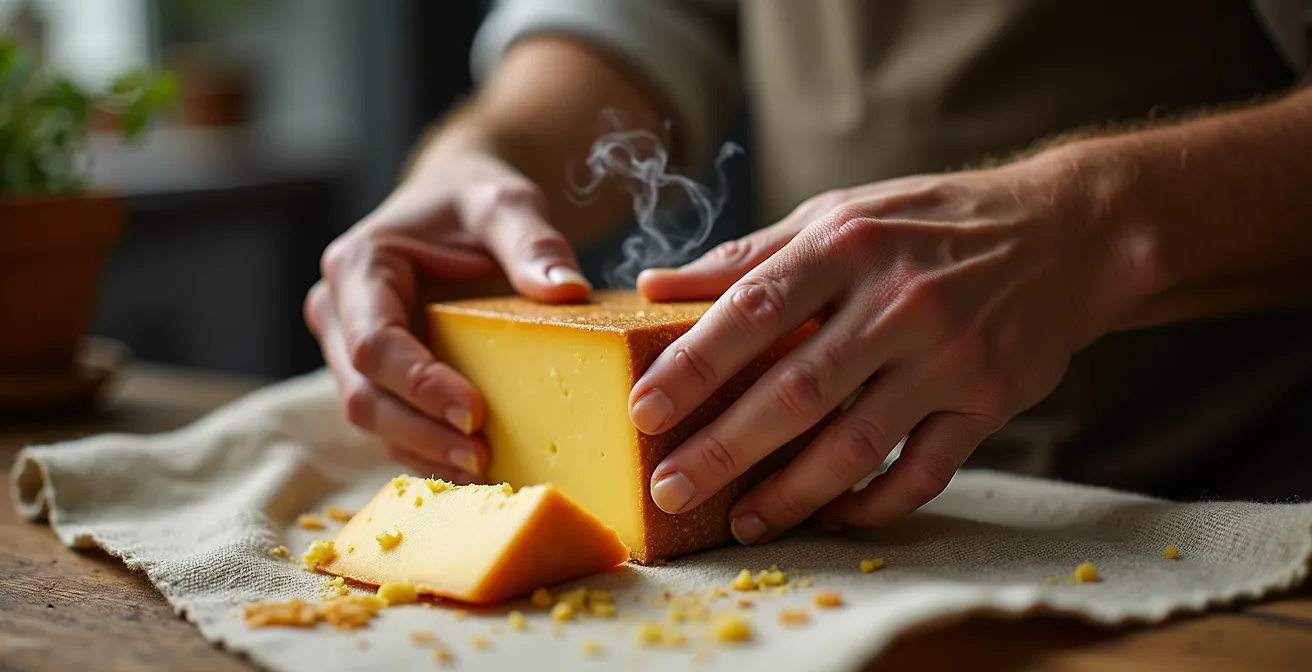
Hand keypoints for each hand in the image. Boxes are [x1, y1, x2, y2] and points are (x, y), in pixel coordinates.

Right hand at [305, 134, 591, 480]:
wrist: (460, 203)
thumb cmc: (476, 199)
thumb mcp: (506, 204)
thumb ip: (531, 242)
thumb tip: (568, 290)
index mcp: (358, 267)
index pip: (375, 344)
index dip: (420, 385)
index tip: (475, 413)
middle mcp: (339, 313)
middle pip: (363, 393)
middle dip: (421, 432)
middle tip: (484, 458)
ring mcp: (350, 349)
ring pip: (373, 419)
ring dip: (424, 452)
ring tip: (486, 473)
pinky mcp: (375, 376)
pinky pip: (393, 424)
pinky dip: (429, 451)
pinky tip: (477, 470)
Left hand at [630, 151, 1115, 542]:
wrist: (1065, 232)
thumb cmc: (928, 223)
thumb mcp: (839, 215)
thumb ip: (748, 254)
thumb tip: (656, 286)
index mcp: (846, 245)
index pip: (752, 311)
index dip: (692, 366)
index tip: (641, 411)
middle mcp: (897, 302)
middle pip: (796, 390)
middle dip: (724, 448)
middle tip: (667, 487)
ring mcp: (947, 357)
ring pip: (856, 443)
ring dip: (791, 493)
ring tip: (739, 521)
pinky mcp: (987, 402)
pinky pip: (924, 471)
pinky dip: (876, 504)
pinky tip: (832, 518)